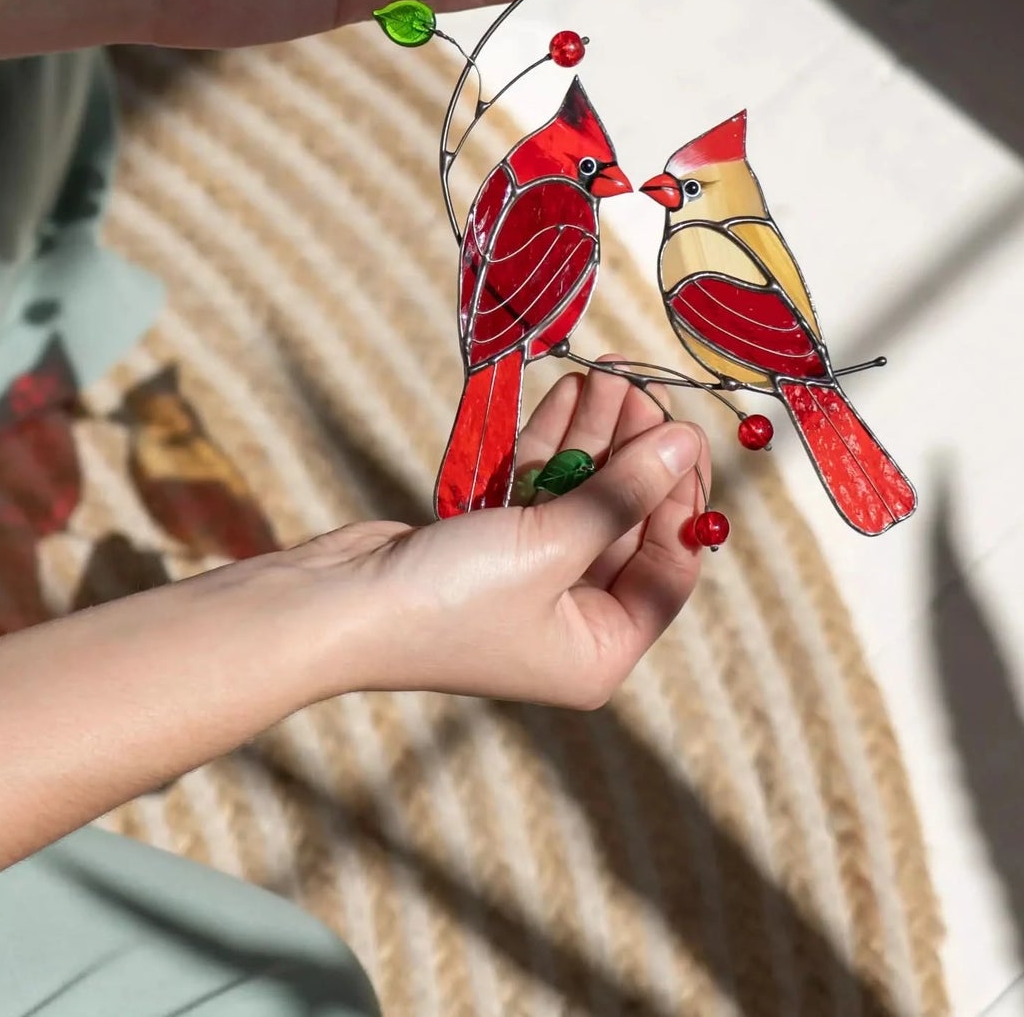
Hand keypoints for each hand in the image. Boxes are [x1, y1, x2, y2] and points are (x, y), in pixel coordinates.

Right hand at [291, 361, 708, 708]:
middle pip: (627, 523)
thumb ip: (622, 492)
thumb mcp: (552, 545)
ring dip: (596, 436)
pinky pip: (539, 488)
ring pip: (583, 497)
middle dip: (635, 452)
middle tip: (644, 385)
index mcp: (600, 650)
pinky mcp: (490, 544)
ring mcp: (529, 580)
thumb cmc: (450, 599)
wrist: (336, 605)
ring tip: (612, 373)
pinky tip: (575, 393)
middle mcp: (571, 620)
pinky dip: (554, 444)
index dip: (683, 497)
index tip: (686, 432)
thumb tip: (685, 442)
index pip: (669, 566)